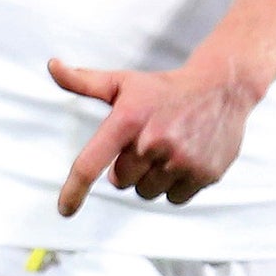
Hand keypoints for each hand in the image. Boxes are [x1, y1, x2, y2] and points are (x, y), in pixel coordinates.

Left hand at [49, 56, 260, 215]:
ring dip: (154, 177)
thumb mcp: (125, 82)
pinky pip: (174, 199)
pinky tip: (187, 159)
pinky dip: (177, 185)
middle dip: (131, 167)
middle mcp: (153, 141)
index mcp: (128, 119)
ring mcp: (181, 159)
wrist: (223, 86)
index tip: (65, 210)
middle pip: (121, 182)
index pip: (90, 164)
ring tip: (170, 149)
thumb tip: (52, 65)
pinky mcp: (204, 173)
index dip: (74, 191)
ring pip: (148, 192)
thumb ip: (84, 81)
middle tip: (149, 142)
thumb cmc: (165, 88)